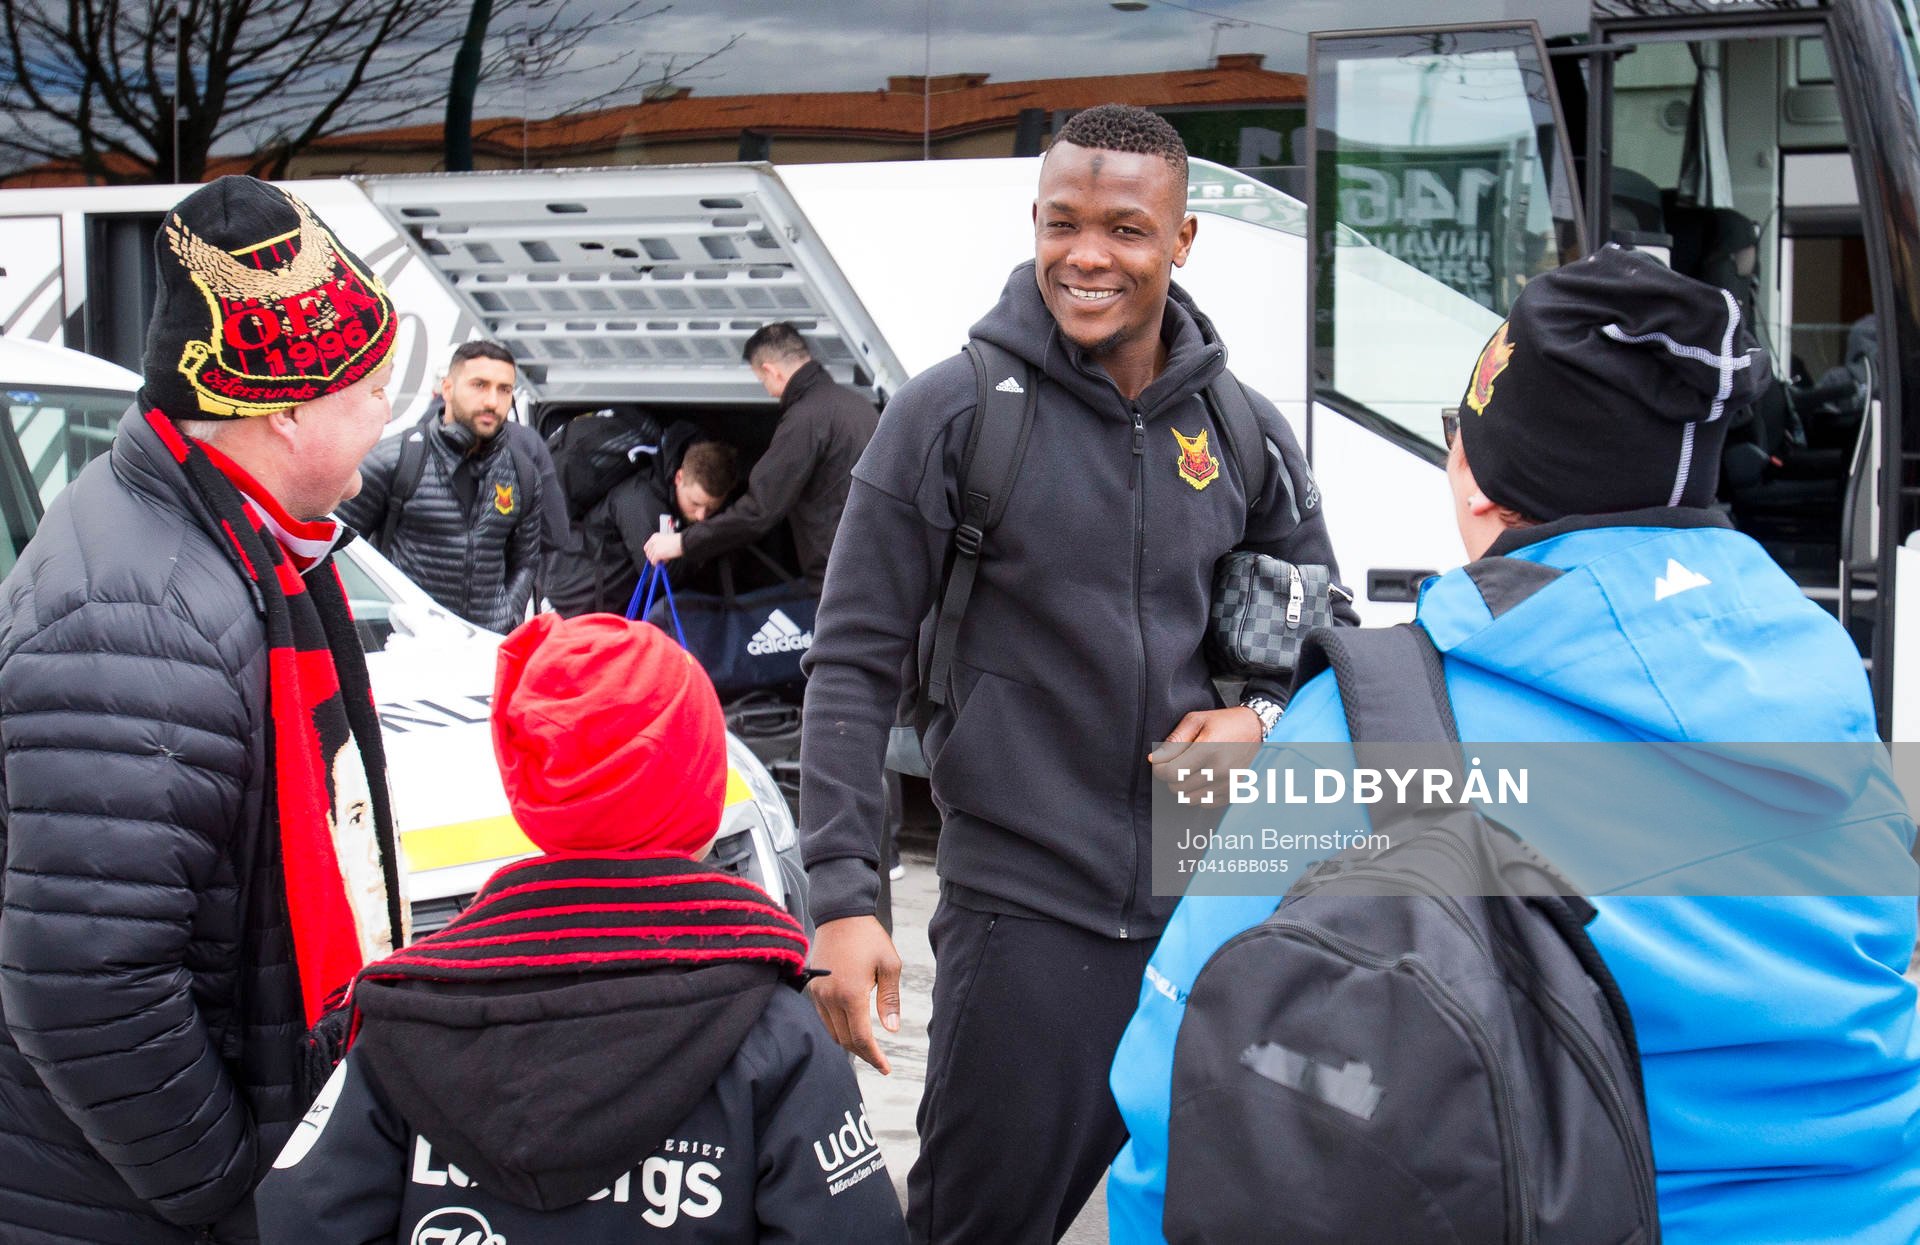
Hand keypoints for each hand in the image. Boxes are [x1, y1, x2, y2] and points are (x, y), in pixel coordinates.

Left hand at [643, 530, 683, 564]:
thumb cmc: (678, 541)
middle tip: (660, 559)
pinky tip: (665, 561)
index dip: (650, 553)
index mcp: (654, 537)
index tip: (653, 557)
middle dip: (653, 558)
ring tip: (665, 559)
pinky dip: (659, 563)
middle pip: (648, 553)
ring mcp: (654, 548)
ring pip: (651, 558)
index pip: (646, 547)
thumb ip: (659, 546)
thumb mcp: (666, 541)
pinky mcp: (657, 554)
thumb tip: (657, 555)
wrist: (682, 542)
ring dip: (657, 561)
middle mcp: (653, 542)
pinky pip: (654, 562)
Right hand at [807, 915, 902, 1074]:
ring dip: (849, 1043)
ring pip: (832, 1032)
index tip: (886, 1068)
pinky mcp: (814, 987)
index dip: (874, 1057)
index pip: (861, 1038)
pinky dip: (838, 1029)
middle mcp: (830, 998)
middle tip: (880, 1060)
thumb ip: (890, 1000)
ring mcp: (819, 993)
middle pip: (845, 1040)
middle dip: (864, 1054)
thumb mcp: (889, 965)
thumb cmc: (868, 936)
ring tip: (868, 1047)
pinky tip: (851, 1027)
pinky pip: (824, 1018)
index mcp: (851, 994)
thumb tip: (892, 1029)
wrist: (841, 913)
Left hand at [1149, 706, 1263, 802]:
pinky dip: (1198, 794)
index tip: (1160, 761)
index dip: (1159, 769)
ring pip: (1189, 799)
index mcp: (1208, 749)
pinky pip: (1204, 804)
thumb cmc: (1223, 722)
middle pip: (1177, 788)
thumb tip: (1153, 760)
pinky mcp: (1234, 792)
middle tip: (1176, 763)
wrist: (1256, 729)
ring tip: (1190, 770)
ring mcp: (1228, 784)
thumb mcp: (1196, 721)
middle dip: (1171, 777)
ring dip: (1184, 787)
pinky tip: (1203, 778)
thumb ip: (1173, 741)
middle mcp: (1220, 770)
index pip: (1171, 773)